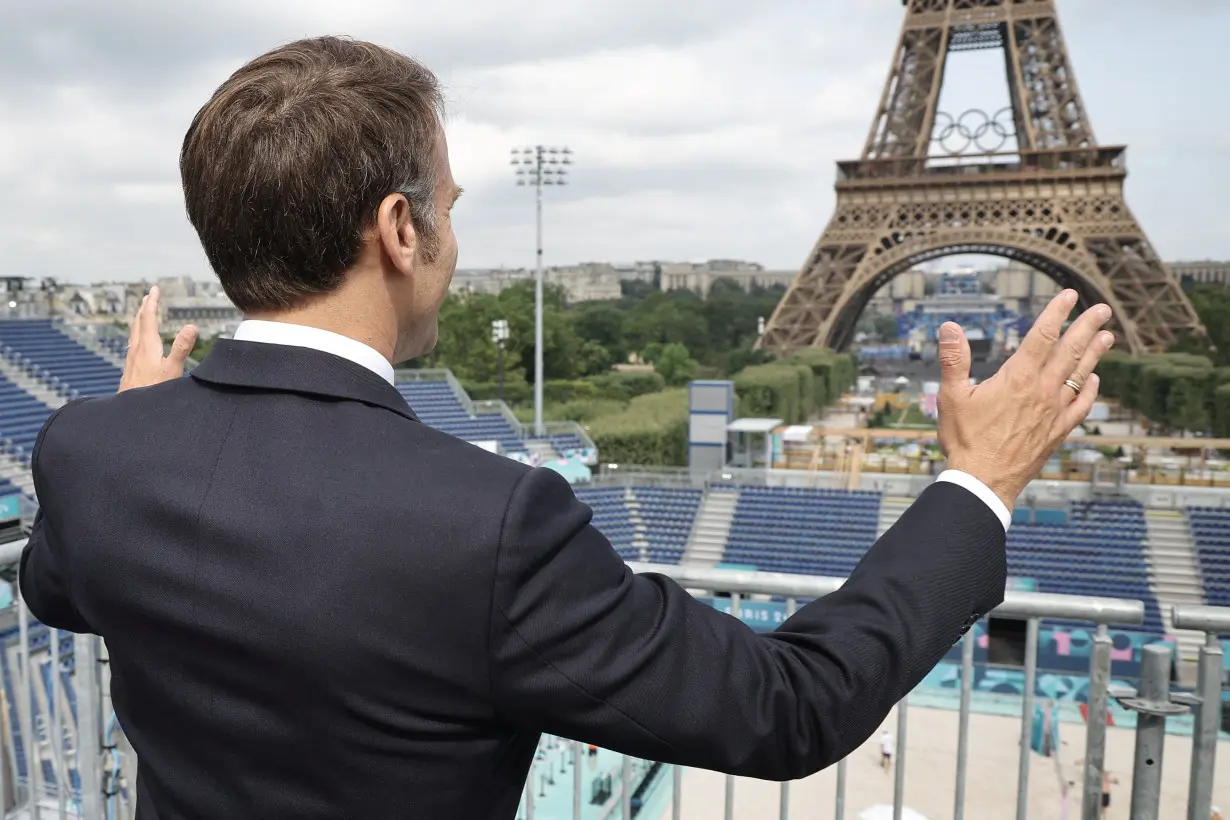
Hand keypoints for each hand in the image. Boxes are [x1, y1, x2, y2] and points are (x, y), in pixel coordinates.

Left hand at [118, 286, 197, 392]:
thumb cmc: (152, 392)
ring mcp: (131, 359)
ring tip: (143, 313)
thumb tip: (191, 326)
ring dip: (140, 320)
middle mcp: (136, 349)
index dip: (152, 302)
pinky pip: (133, 344)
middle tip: (149, 296)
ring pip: (134, 333)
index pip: (148, 318)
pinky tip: (139, 343)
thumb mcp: (172, 370)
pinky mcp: (130, 368)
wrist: (130, 412)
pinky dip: (138, 334)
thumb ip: (181, 348)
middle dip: (144, 307)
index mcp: (147, 346)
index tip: (155, 289)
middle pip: (138, 322)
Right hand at [936, 289, 1113, 509]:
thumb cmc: (965, 441)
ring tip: (1108, 336)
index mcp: (1017, 379)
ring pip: (1081, 375)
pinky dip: (1091, 390)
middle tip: (1102, 309)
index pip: (1042, 336)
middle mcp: (1042, 391)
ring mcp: (1054, 412)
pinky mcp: (1057, 431)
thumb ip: (953, 359)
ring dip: (1095, 354)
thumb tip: (950, 327)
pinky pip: (1082, 406)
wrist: (983, 482)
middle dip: (1087, 327)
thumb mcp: (951, 397)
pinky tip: (1095, 380)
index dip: (1057, 313)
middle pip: (1070, 351)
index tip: (1069, 296)